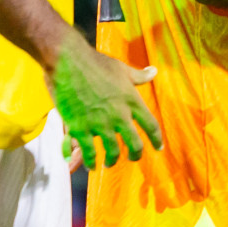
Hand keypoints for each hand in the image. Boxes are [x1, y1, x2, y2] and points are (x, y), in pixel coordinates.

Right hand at [47, 31, 162, 169]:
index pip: (151, 125)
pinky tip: (91, 165)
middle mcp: (119, 115)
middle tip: (133, 158)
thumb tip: (154, 71)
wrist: (68, 61)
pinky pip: (89, 151)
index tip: (159, 147)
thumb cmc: (96, 63)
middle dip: (136, 154)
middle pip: (135, 144)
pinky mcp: (80, 127)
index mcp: (132, 100)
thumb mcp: (122, 68)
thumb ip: (139, 76)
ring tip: (109, 163)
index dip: (157, 139)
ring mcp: (99, 123)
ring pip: (112, 151)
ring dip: (112, 160)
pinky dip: (90, 161)